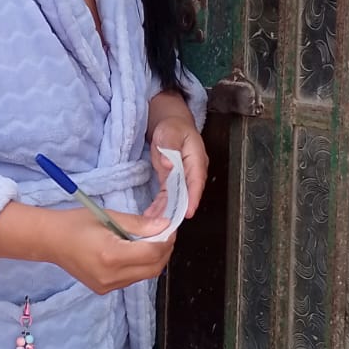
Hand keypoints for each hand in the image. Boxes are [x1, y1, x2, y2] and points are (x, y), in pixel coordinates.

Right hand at [53, 207, 175, 295]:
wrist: (50, 241)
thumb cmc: (75, 224)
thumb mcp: (108, 216)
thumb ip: (139, 224)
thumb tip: (164, 226)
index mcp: (111, 255)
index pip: (152, 252)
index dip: (166, 240)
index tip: (170, 227)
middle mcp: (111, 276)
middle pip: (154, 268)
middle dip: (164, 251)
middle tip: (165, 234)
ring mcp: (108, 286)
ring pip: (145, 275)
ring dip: (154, 259)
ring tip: (150, 241)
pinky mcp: (105, 289)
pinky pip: (132, 279)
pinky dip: (140, 266)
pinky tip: (134, 252)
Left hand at [146, 98, 207, 218]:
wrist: (170, 125)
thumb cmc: (173, 127)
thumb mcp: (170, 132)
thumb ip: (170, 146)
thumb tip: (169, 163)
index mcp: (196, 160)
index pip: (196, 181)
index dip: (193, 197)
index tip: (188, 211)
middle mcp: (191, 172)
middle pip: (186, 194)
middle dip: (177, 210)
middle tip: (167, 224)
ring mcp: (181, 178)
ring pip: (175, 198)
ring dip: (166, 211)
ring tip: (154, 223)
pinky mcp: (171, 181)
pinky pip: (166, 196)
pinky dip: (159, 206)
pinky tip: (151, 215)